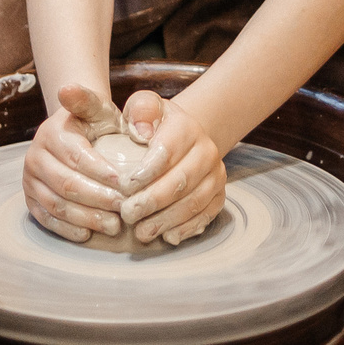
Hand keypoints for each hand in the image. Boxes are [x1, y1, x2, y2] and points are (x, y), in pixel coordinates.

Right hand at [23, 83, 134, 241]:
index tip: (126, 185)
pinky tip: (89, 234)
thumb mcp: (96, 108)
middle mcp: (35, 157)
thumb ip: (87, 98)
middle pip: (66, 185)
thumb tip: (66, 89)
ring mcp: (29, 180)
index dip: (101, 173)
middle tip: (125, 210)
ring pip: (56, 205)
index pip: (77, 157)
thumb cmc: (94, 123)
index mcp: (51, 134)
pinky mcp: (30, 199)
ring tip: (114, 226)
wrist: (74, 134)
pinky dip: (67, 229)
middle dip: (98, 200)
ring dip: (86, 218)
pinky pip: (46, 219)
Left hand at [116, 90, 225, 245]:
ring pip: (194, 202)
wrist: (184, 138)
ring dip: (166, 220)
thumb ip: (139, 110)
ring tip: (141, 231)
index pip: (167, 151)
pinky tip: (167, 237)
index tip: (124, 187)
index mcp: (186, 127)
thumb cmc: (154, 125)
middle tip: (128, 214)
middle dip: (152, 201)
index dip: (146, 172)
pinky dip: (186, 229)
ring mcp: (216, 175)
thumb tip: (141, 132)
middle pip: (181, 181)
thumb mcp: (144, 108)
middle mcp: (207, 151)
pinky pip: (206, 216)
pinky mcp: (219, 195)